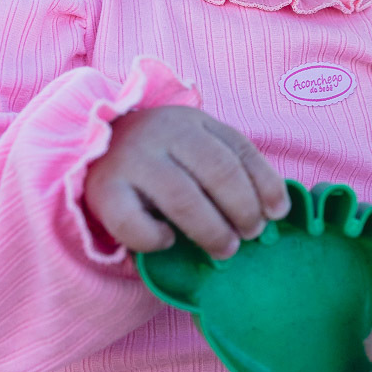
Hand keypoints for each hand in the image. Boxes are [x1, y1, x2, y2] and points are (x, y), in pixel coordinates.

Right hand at [84, 106, 289, 259]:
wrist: (94, 147)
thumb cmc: (159, 155)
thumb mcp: (196, 146)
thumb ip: (233, 167)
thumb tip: (274, 210)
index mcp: (192, 121)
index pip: (239, 149)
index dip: (265, 184)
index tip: (276, 214)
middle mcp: (162, 134)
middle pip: (218, 172)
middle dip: (243, 210)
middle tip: (250, 235)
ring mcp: (132, 161)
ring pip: (183, 199)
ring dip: (212, 230)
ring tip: (225, 249)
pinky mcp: (104, 191)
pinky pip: (134, 222)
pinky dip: (156, 238)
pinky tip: (167, 240)